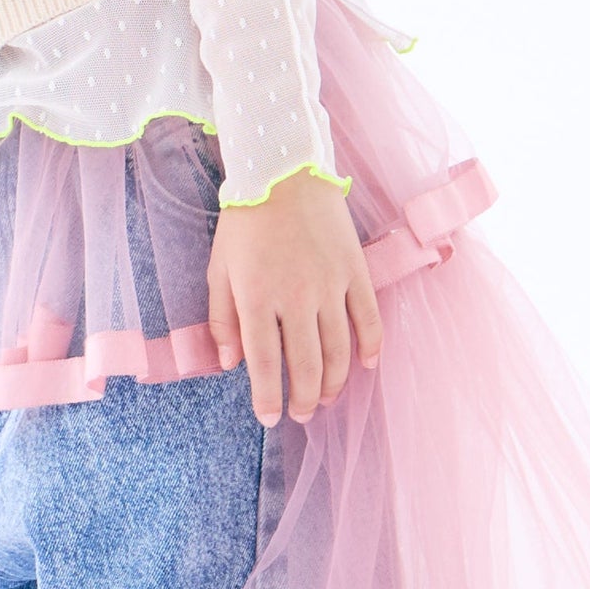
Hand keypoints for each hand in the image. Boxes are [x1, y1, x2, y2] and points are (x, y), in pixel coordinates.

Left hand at [207, 170, 381, 426]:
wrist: (284, 171)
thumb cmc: (246, 221)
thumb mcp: (219, 269)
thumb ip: (222, 319)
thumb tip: (232, 363)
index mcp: (257, 297)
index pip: (265, 363)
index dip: (268, 397)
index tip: (270, 417)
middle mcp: (296, 296)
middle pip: (306, 365)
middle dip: (305, 398)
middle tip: (302, 414)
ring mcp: (330, 285)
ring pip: (339, 350)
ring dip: (334, 382)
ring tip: (326, 398)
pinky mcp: (355, 271)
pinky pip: (368, 319)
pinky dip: (370, 347)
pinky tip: (366, 366)